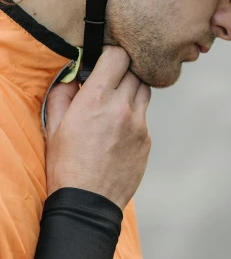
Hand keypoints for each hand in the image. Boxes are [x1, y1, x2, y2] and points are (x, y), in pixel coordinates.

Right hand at [45, 47, 151, 210]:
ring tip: (115, 105)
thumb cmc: (66, 165)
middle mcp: (122, 107)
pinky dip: (134, 116)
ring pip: (143, 91)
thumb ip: (63, 94)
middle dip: (122, 73)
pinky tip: (118, 132)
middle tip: (109, 83)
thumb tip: (73, 76)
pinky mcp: (147, 140)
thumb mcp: (54, 127)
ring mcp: (139, 124)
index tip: (104, 62)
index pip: (118, 57)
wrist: (88, 203)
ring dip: (131, 91)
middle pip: (135, 71)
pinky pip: (144, 117)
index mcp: (95, 99)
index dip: (112, 55)